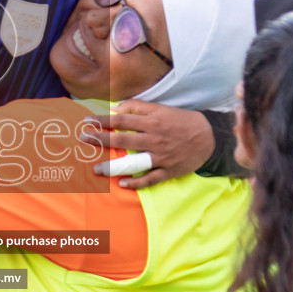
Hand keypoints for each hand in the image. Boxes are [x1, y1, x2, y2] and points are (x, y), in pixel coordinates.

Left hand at [80, 101, 215, 189]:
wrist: (209, 136)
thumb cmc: (181, 121)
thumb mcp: (161, 108)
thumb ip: (138, 107)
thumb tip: (116, 108)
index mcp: (152, 121)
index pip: (122, 120)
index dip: (103, 120)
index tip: (86, 121)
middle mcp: (154, 139)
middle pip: (123, 140)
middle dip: (101, 140)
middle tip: (83, 140)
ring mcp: (161, 156)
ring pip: (134, 162)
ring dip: (114, 166)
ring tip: (97, 169)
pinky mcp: (168, 170)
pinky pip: (150, 179)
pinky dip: (136, 182)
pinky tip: (122, 184)